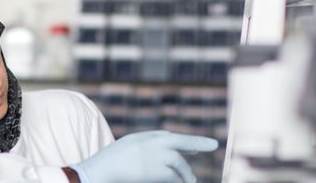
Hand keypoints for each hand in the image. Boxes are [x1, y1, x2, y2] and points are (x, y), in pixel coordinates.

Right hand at [69, 131, 218, 182]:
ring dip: (186, 174)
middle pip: (181, 141)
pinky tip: (183, 182)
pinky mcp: (158, 170)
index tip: (195, 149)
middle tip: (214, 145)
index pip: (168, 137)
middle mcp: (153, 143)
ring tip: (192, 181)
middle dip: (199, 143)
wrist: (101, 171)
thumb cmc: (108, 164)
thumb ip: (143, 148)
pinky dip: (179, 181)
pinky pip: (174, 177)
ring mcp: (157, 155)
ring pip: (179, 164)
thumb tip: (161, 154)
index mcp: (144, 138)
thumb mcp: (127, 150)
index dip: (183, 142)